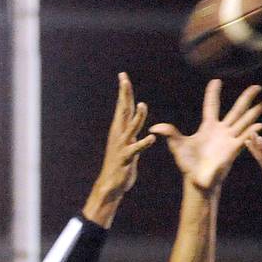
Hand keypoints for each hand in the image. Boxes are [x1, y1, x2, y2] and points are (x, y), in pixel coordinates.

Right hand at [90, 73, 156, 205]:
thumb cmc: (119, 165)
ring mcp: (122, 146)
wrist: (110, 185)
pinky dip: (143, 144)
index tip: (123, 76)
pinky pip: (136, 150)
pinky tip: (152, 138)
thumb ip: (128, 131)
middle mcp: (119, 135)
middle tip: (125, 80)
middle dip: (124, 95)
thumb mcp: (124, 145)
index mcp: (118, 130)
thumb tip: (128, 119)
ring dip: (137, 117)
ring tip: (143, 105)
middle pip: (123, 111)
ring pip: (131, 128)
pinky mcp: (127, 159)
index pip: (122, 107)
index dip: (123, 92)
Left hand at [150, 80, 261, 193]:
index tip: (216, 80)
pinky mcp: (234, 150)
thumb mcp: (178, 145)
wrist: (197, 181)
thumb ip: (169, 133)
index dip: (213, 93)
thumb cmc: (188, 165)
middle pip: (237, 110)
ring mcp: (230, 140)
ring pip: (246, 121)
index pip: (212, 105)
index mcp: (208, 127)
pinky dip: (252, 131)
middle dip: (247, 98)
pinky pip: (245, 138)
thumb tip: (155, 127)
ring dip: (257, 111)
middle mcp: (222, 131)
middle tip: (257, 86)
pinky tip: (260, 125)